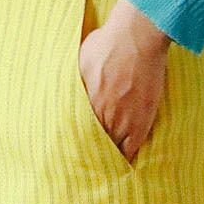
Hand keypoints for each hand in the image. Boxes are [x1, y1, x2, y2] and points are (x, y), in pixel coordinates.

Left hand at [78, 0, 170, 162]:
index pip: (75, 137)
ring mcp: (124, 120)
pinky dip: (126, 157)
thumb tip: (61, 91)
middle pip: (93, 148)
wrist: (138, 35)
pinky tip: (122, 163)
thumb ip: (72, 82)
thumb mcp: (79, 61)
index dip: (73, 147)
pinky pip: (132, 148)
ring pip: (112, 151)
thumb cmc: (107, 43)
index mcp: (85, 105)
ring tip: (102, 167)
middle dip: (89, 155)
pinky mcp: (142, 120)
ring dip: (107, 158)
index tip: (68, 155)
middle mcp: (103, 117)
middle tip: (83, 166)